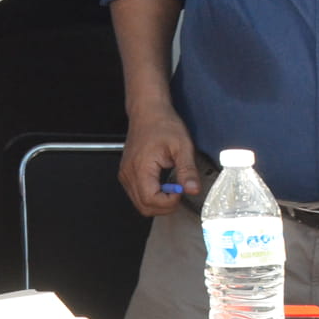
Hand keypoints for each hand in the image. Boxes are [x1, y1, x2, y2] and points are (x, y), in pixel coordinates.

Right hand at [118, 102, 201, 217]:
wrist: (148, 111)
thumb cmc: (163, 124)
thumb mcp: (182, 146)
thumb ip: (187, 170)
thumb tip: (193, 190)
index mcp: (140, 167)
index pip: (151, 200)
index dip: (169, 202)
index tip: (181, 191)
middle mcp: (128, 173)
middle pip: (143, 207)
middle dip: (165, 206)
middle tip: (179, 193)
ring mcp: (125, 174)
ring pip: (139, 203)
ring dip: (158, 202)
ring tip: (172, 188)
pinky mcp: (126, 173)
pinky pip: (136, 194)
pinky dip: (151, 196)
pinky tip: (163, 185)